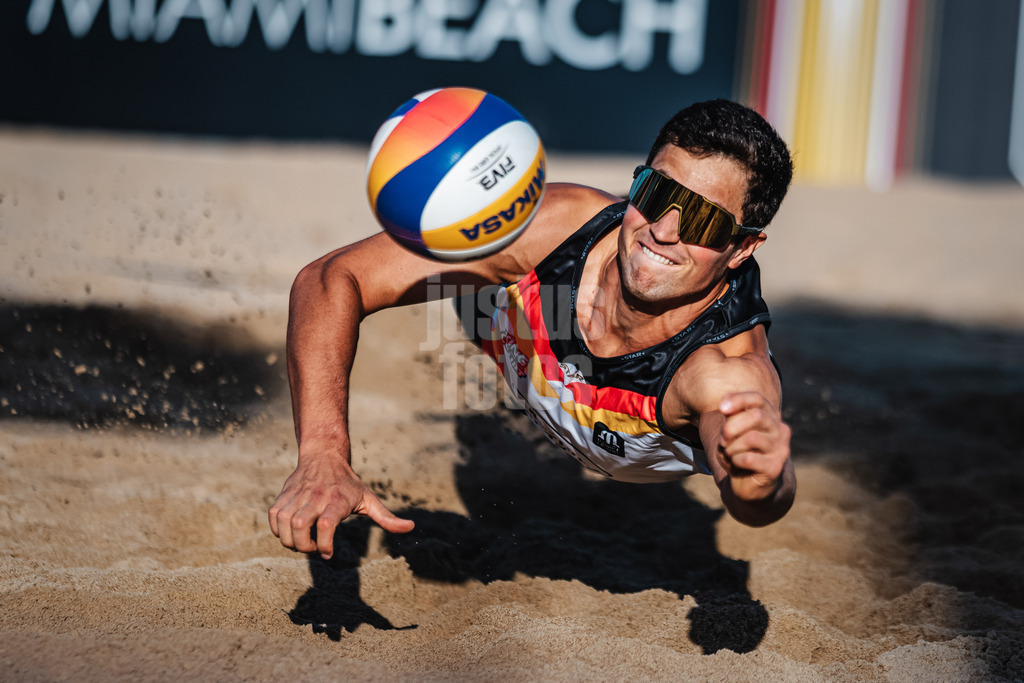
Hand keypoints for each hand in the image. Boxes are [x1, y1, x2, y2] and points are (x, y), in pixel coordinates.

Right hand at [268, 453, 413, 559]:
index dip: (324, 544)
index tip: (328, 553)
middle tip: (314, 548)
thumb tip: (410, 527)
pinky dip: (278, 530)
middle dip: (304, 546)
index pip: (326, 524)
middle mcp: (316, 497)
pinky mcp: (284, 495)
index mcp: (337, 500)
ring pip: (284, 522)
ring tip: (301, 543)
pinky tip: (289, 533)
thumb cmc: (348, 483)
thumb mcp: (369, 498)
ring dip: (289, 541)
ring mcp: (298, 495)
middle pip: (300, 526)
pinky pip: (274, 516)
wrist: (324, 456)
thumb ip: (386, 517)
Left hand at [716, 391, 791, 504]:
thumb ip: (731, 417)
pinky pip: (748, 459)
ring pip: (751, 438)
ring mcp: (780, 449)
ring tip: (729, 454)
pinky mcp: (775, 468)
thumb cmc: (739, 452)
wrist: (750, 484)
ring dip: (731, 447)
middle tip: (723, 440)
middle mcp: (780, 430)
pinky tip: (736, 465)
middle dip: (731, 427)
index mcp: (770, 416)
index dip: (738, 400)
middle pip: (755, 416)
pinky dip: (735, 461)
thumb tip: (726, 407)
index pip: (757, 399)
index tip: (721, 408)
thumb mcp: (732, 432)